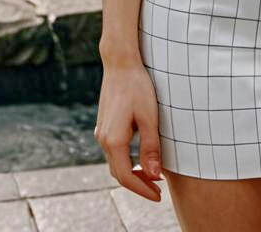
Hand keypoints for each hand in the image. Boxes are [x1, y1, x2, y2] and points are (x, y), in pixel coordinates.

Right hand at [95, 58, 164, 200]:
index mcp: (113, 141)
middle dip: (138, 184)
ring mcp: (102, 132)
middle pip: (119, 173)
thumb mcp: (149, 117)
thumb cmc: (138, 87)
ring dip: (133, 172)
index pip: (126, 177)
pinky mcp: (105, 125)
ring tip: (153, 176)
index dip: (142, 190)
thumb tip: (154, 176)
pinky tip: (140, 157)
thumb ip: (151, 147)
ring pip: (115, 162)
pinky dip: (127, 160)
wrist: (120, 63)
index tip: (159, 196)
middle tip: (159, 189)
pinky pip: (114, 151)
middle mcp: (103, 139)